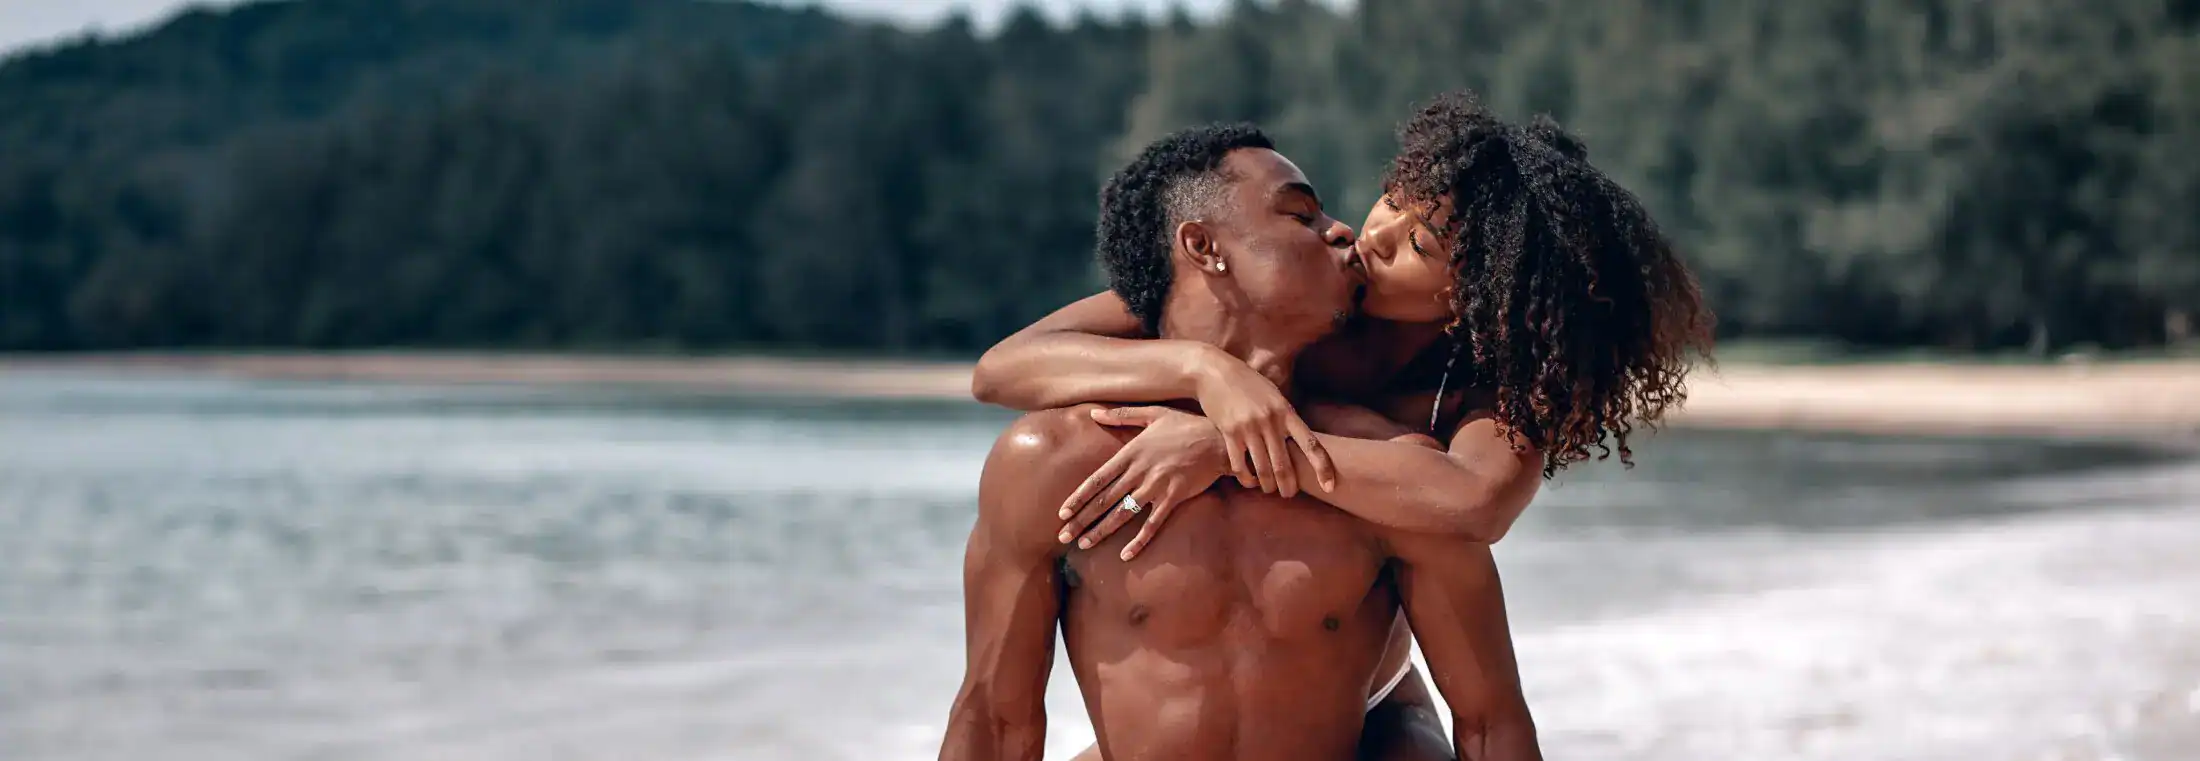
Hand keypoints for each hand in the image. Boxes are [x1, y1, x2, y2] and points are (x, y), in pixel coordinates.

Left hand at [1056, 406, 1227, 560]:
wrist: (1219, 440)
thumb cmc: (1186, 425)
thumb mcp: (1153, 413)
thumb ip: (1121, 415)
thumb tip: (1093, 413)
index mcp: (1131, 453)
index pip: (1097, 479)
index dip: (1078, 497)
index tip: (1062, 513)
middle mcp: (1139, 471)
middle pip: (1104, 500)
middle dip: (1082, 519)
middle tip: (1063, 536)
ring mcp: (1156, 486)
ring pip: (1123, 513)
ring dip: (1101, 530)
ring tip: (1084, 544)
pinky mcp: (1174, 498)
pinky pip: (1152, 524)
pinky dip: (1139, 540)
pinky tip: (1126, 555)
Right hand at [1189, 348, 1336, 495]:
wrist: (1214, 372)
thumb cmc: (1248, 384)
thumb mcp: (1274, 395)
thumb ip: (1285, 417)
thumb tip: (1299, 440)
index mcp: (1286, 412)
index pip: (1311, 444)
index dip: (1322, 468)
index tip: (1330, 486)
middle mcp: (1270, 421)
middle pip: (1285, 465)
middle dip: (1289, 486)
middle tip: (1289, 494)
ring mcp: (1249, 427)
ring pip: (1263, 469)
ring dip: (1267, 486)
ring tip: (1269, 490)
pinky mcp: (1229, 433)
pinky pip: (1240, 466)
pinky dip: (1246, 479)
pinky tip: (1249, 481)